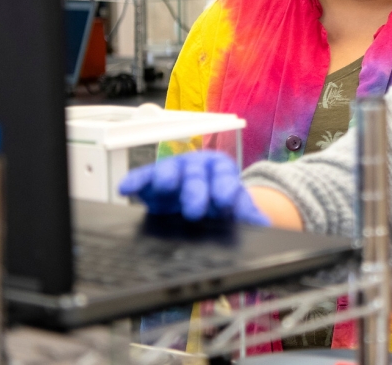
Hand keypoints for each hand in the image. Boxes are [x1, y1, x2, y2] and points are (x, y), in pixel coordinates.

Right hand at [118, 151, 269, 225]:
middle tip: (195, 209)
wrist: (199, 201)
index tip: (226, 200)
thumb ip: (247, 215)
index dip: (225, 186)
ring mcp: (173, 172)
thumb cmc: (218, 201)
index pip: (225, 175)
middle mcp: (197, 167)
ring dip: (167, 178)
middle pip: (196, 173)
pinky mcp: (151, 181)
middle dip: (196, 190)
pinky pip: (142, 177)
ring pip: (170, 170)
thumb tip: (265, 225)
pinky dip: (135, 181)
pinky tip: (126, 189)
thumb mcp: (234, 208)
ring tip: (165, 187)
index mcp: (221, 171)